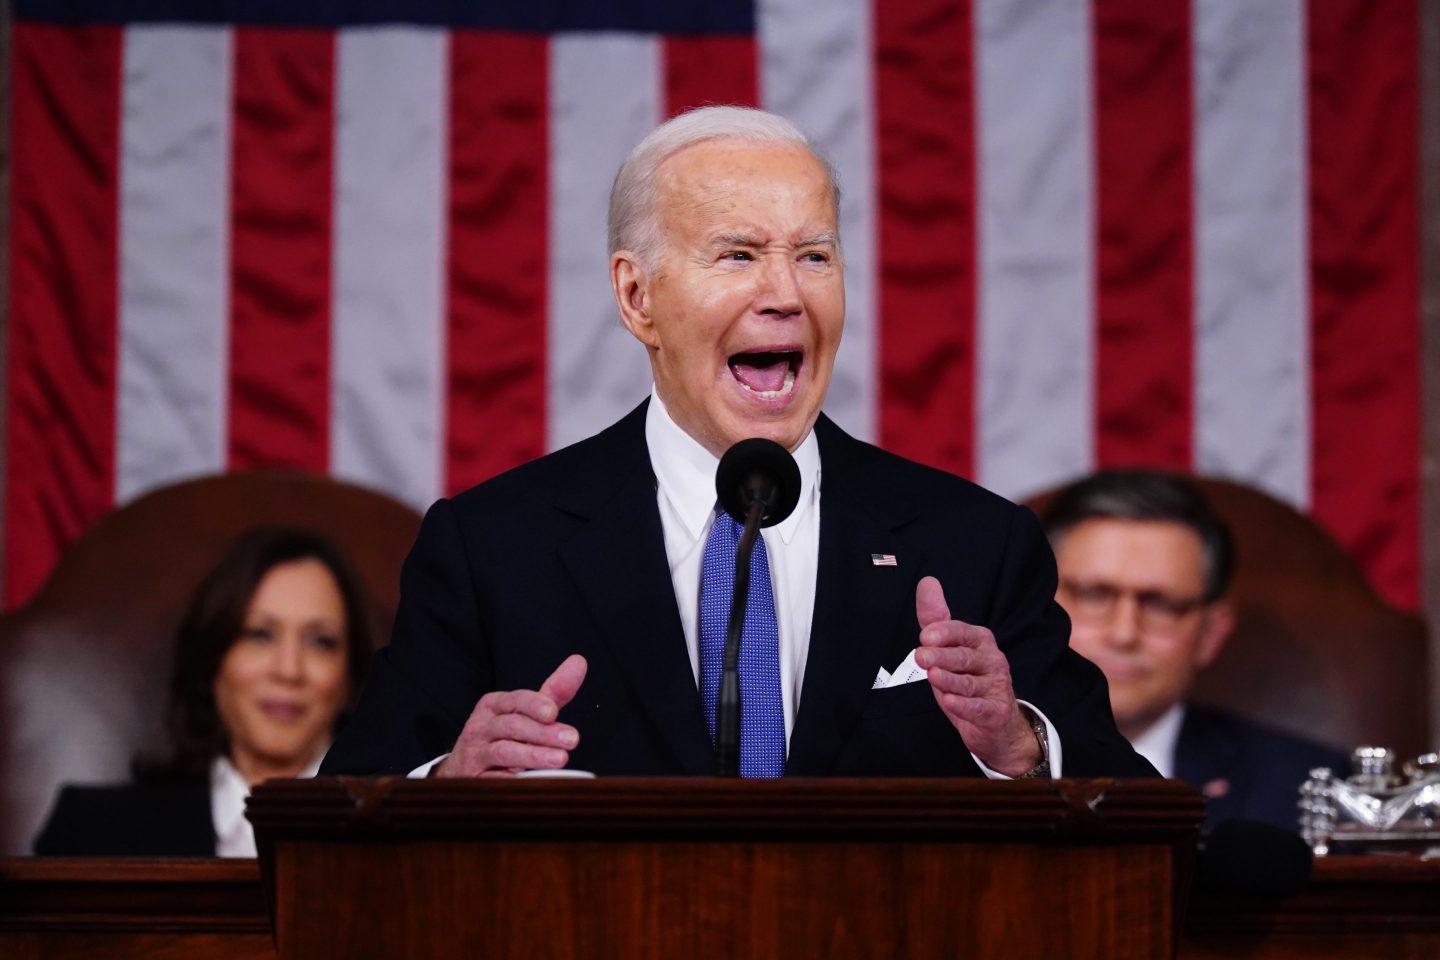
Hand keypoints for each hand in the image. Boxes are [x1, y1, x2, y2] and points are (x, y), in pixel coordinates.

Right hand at [435, 654, 587, 777]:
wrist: (465, 768)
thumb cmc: (503, 735)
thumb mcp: (525, 713)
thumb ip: (552, 693)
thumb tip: (579, 661)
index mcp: (494, 705)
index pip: (516, 700)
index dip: (535, 704)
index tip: (553, 712)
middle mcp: (481, 726)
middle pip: (513, 726)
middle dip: (543, 732)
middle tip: (571, 740)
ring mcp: (475, 753)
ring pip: (504, 752)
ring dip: (534, 755)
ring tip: (560, 759)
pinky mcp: (475, 779)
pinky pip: (495, 779)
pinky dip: (515, 780)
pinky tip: (535, 781)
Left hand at [913, 577, 1041, 776]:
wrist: (996, 722)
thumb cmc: (968, 679)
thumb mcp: (949, 649)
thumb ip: (936, 619)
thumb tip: (927, 582)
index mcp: (980, 640)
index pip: (961, 632)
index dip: (944, 633)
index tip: (925, 636)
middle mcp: (992, 660)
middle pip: (963, 656)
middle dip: (941, 656)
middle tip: (921, 656)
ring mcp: (997, 686)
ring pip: (969, 683)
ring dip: (950, 680)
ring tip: (933, 676)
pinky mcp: (997, 711)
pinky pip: (978, 708)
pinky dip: (964, 706)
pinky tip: (950, 702)